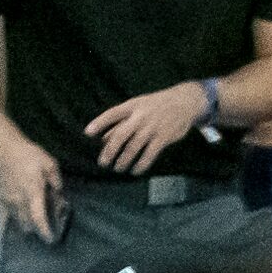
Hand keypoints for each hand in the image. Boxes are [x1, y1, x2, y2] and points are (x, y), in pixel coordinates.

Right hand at [0, 133, 63, 238]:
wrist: (2, 145)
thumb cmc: (27, 153)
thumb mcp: (49, 164)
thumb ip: (56, 181)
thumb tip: (59, 193)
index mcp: (32, 193)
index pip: (38, 219)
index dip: (44, 232)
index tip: (50, 240)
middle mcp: (17, 199)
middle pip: (26, 224)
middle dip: (35, 230)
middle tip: (44, 228)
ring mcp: (6, 197)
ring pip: (16, 219)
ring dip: (25, 222)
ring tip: (33, 220)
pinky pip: (8, 210)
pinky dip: (16, 213)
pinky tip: (22, 209)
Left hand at [84, 81, 208, 174]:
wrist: (184, 102)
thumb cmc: (156, 105)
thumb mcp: (138, 105)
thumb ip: (122, 120)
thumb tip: (104, 138)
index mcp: (131, 106)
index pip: (111, 114)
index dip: (99, 123)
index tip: (87, 133)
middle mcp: (140, 117)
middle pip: (120, 135)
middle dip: (110, 150)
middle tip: (102, 162)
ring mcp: (152, 128)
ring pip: (133, 147)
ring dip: (124, 160)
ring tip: (117, 168)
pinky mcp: (163, 138)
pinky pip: (150, 154)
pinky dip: (142, 164)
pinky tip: (136, 171)